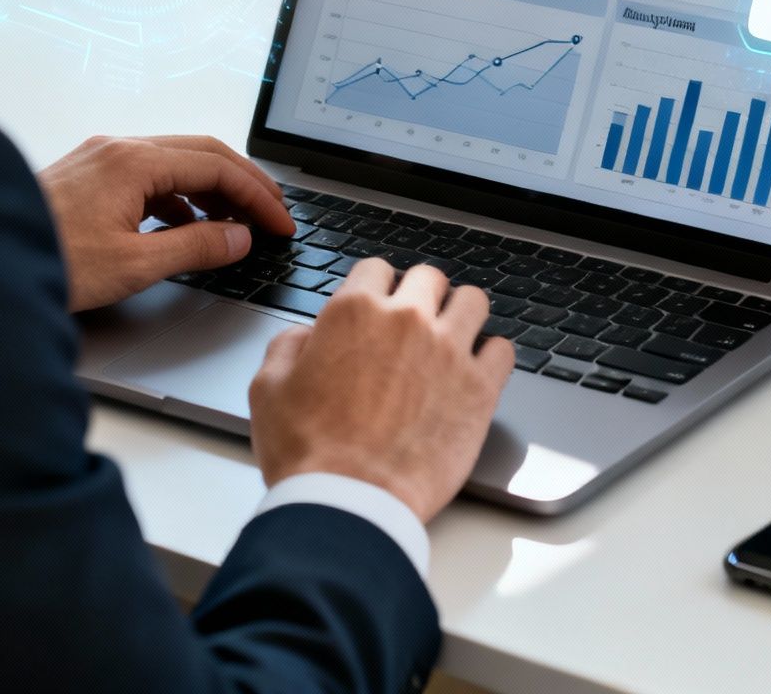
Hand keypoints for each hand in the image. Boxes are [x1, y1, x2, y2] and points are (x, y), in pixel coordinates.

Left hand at [37, 134, 295, 311]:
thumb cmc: (46, 261)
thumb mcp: (134, 264)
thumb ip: (195, 248)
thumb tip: (238, 237)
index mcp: (133, 161)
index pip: (218, 166)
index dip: (258, 195)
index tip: (281, 222)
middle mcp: (117, 149)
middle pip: (201, 153)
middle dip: (243, 183)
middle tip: (272, 212)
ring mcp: (99, 159)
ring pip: (174, 161)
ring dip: (211, 188)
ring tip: (235, 223)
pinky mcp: (86, 177)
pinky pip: (148, 175)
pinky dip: (178, 195)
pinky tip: (184, 224)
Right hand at [249, 260, 511, 522]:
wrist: (351, 502)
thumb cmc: (307, 452)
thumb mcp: (267, 389)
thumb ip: (287, 346)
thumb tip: (306, 336)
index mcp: (354, 312)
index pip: (376, 269)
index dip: (374, 288)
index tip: (377, 305)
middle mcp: (406, 320)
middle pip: (429, 278)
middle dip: (420, 295)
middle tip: (413, 323)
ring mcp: (448, 351)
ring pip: (473, 300)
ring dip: (461, 314)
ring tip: (450, 338)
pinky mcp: (480, 389)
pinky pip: (502, 349)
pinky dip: (491, 356)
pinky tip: (475, 371)